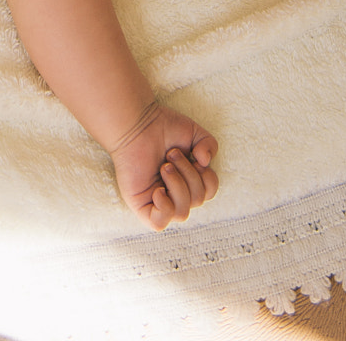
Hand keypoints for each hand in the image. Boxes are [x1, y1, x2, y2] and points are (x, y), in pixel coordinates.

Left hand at [110, 100, 218, 228]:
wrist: (136, 123)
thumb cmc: (162, 127)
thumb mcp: (195, 133)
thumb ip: (209, 146)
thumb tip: (205, 163)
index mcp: (187, 181)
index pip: (208, 193)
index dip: (208, 178)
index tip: (194, 156)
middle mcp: (174, 193)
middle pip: (197, 201)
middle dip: (188, 174)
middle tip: (171, 155)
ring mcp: (157, 201)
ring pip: (181, 213)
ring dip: (177, 185)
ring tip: (164, 166)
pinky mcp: (141, 206)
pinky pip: (159, 223)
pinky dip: (164, 208)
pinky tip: (158, 190)